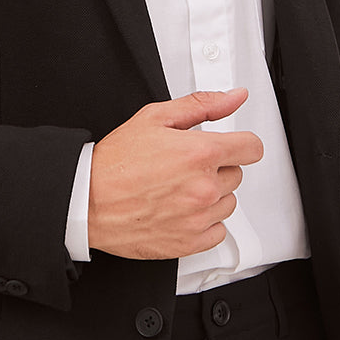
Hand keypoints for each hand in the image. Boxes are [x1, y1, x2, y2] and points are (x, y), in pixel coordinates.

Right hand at [88, 88, 263, 259]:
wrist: (87, 201)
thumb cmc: (114, 163)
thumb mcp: (155, 118)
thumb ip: (202, 105)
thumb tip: (234, 97)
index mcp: (200, 154)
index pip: (252, 148)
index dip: (241, 144)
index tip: (230, 146)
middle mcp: (203, 188)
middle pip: (237, 175)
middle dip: (216, 168)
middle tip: (184, 167)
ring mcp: (198, 218)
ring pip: (228, 203)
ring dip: (211, 196)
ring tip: (178, 189)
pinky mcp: (189, 242)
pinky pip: (218, 231)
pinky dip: (204, 223)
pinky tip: (181, 211)